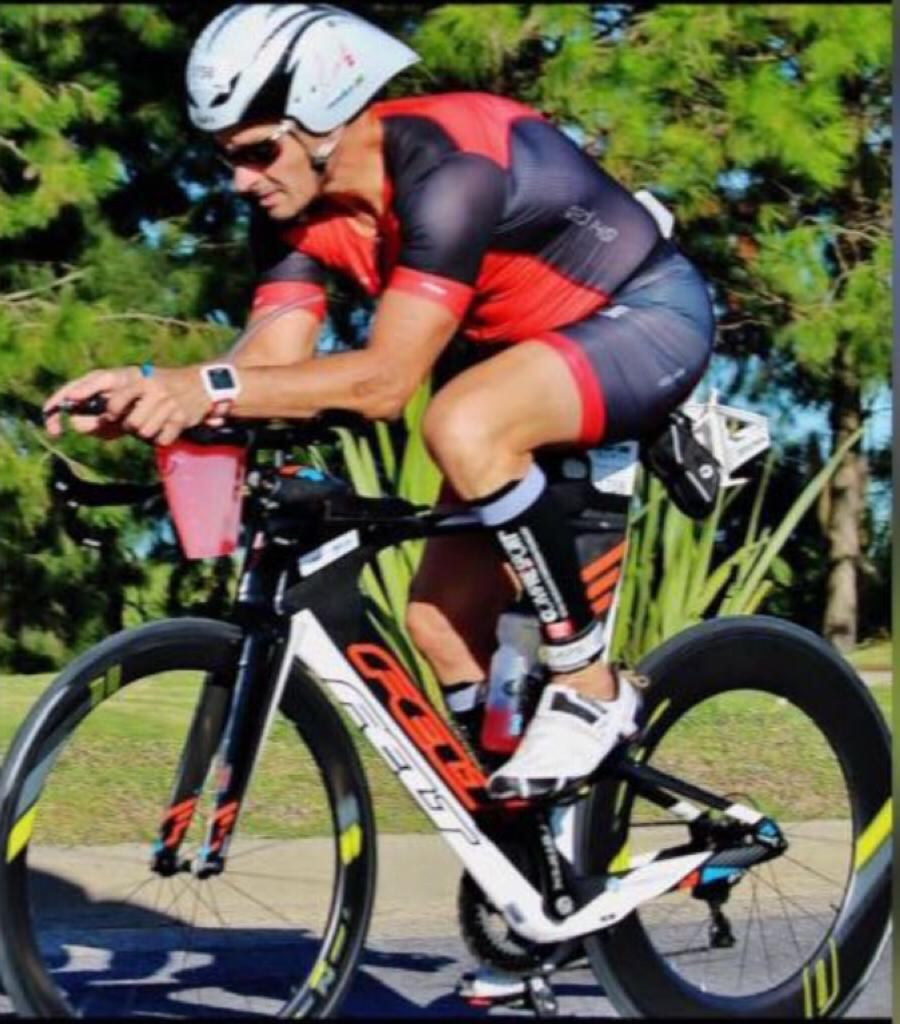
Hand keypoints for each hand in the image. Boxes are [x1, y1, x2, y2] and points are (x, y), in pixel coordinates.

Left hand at [44, 366, 212, 444]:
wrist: (202, 385)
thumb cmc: (157, 392)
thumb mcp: (134, 392)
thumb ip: (104, 411)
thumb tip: (76, 425)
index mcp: (133, 375)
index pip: (104, 379)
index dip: (85, 389)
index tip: (71, 398)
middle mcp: (148, 385)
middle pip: (123, 419)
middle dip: (127, 425)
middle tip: (136, 418)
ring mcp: (166, 401)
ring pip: (142, 432)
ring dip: (145, 433)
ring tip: (155, 421)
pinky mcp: (181, 417)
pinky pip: (160, 440)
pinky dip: (162, 438)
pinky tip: (168, 426)